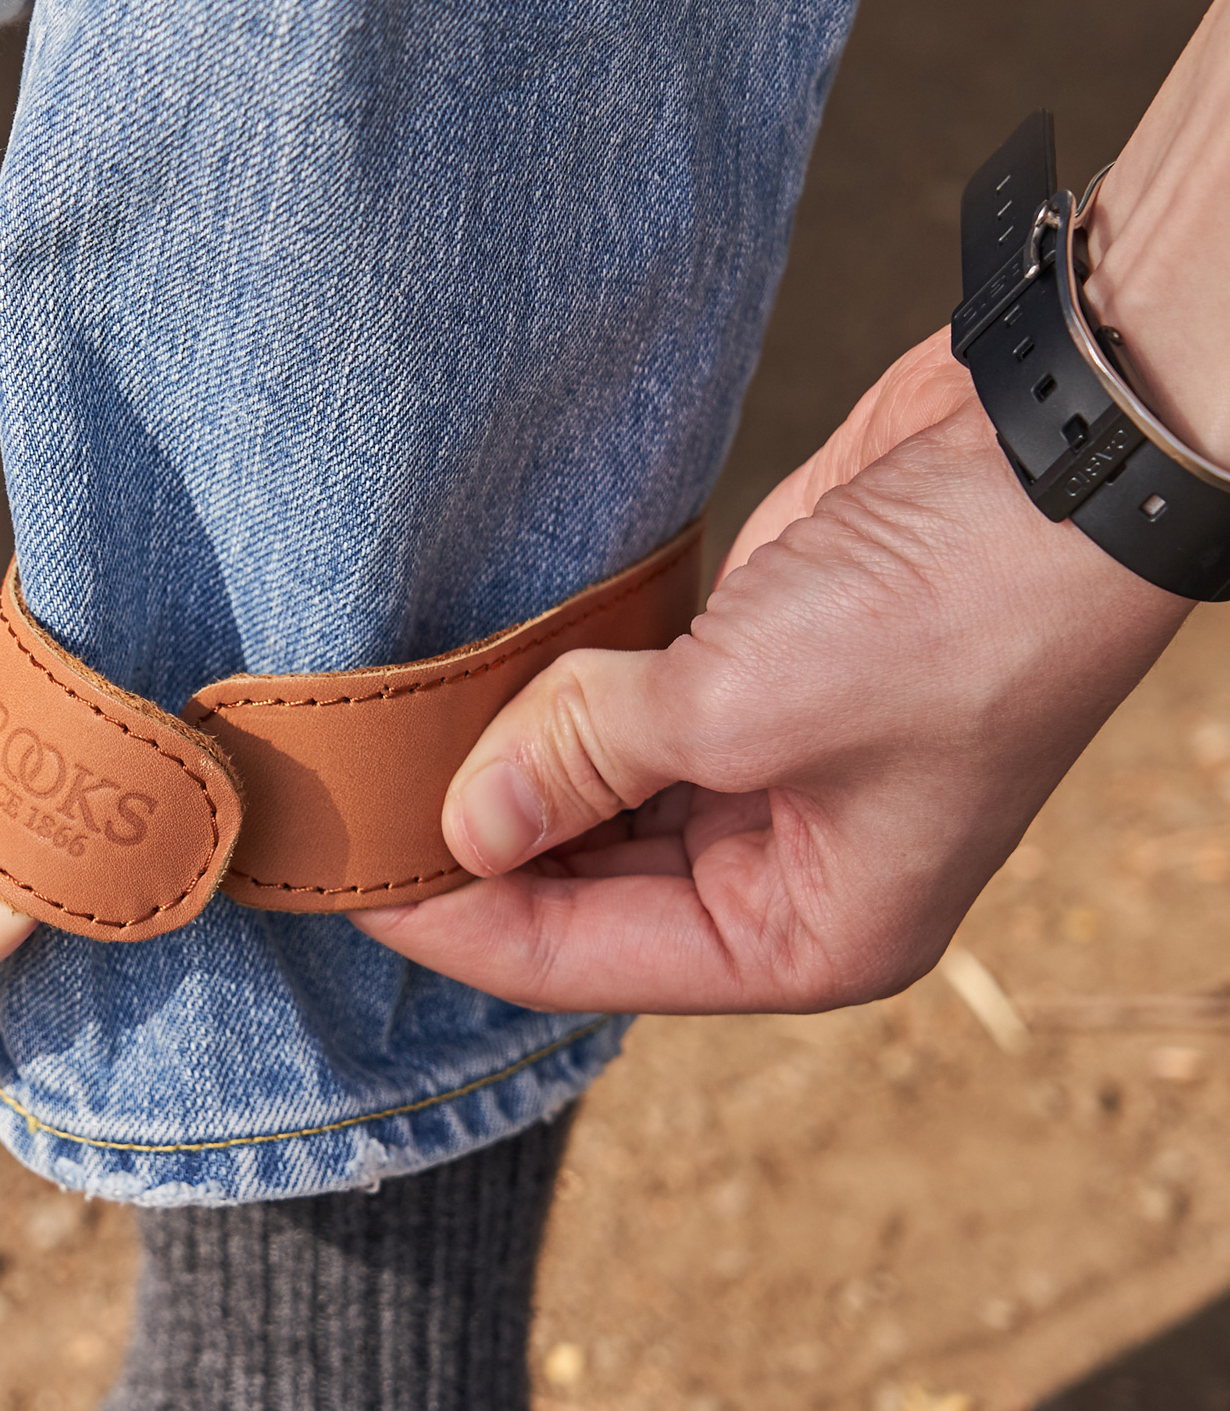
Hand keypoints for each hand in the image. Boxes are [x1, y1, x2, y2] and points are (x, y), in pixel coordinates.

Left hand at [353, 337, 1189, 1012]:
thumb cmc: (957, 609)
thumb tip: (462, 826)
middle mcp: (781, 876)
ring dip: (501, 774)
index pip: (578, 964)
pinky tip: (466, 686)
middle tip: (349, 802)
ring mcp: (763, 776)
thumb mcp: (742, 708)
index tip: (345, 873)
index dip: (452, 924)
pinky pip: (612, 722)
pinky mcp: (744, 682)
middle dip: (468, 850)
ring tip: (391, 743)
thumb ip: (583, 766)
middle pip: (574, 894)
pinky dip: (545, 706)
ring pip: (586, 807)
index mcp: (804, 939)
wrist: (1064, 446)